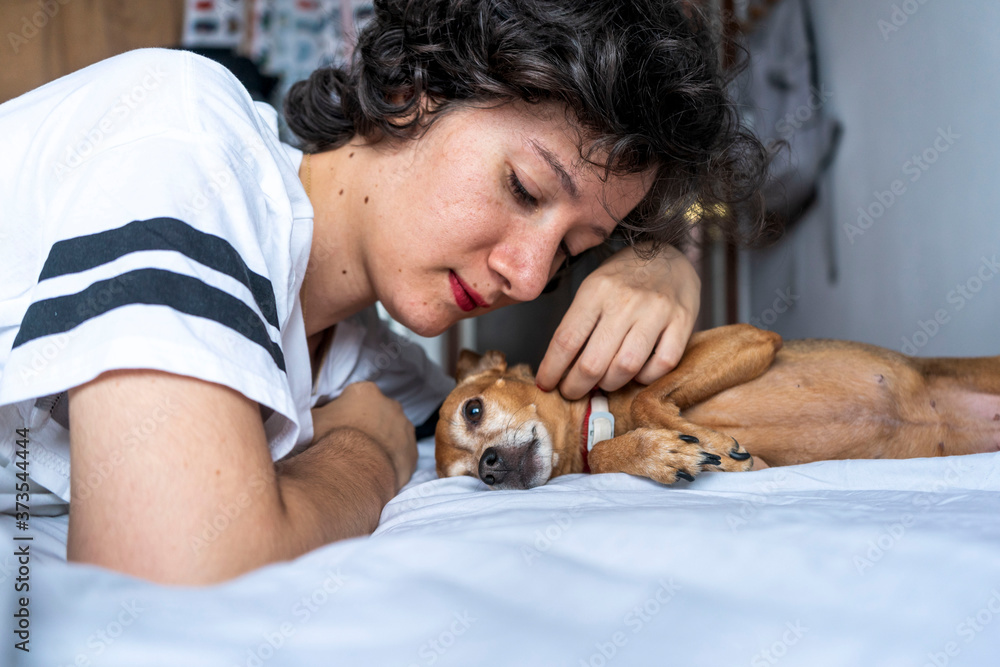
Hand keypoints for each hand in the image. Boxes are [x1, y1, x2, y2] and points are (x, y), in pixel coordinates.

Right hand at [311, 381, 416, 491]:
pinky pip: (402, 454)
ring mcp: (405, 428)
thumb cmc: (330, 440)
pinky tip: (378, 471)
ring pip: (392, 433)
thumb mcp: (311, 420)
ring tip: (365, 460)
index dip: (344, 412)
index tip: (336, 427)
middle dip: (367, 425)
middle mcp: (390, 404)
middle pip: (376, 413)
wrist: (355, 470)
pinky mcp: (413, 451)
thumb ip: (316, 412)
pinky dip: (392, 460)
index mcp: (365, 391)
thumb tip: (315, 414)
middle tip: (351, 444)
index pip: (354, 397)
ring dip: (382, 442)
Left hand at [535, 243, 699, 399]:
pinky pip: (662, 365)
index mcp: (596, 290)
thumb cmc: (623, 279)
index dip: (552, 370)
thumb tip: (559, 369)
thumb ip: (578, 324)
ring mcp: (656, 311)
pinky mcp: (683, 322)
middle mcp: (625, 301)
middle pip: (593, 362)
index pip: (566, 340)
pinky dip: (645, 377)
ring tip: (603, 382)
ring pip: (626, 368)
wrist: (667, 254)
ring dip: (609, 385)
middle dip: (576, 386)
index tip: (546, 384)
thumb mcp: (592, 289)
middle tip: (572, 391)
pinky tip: (636, 373)